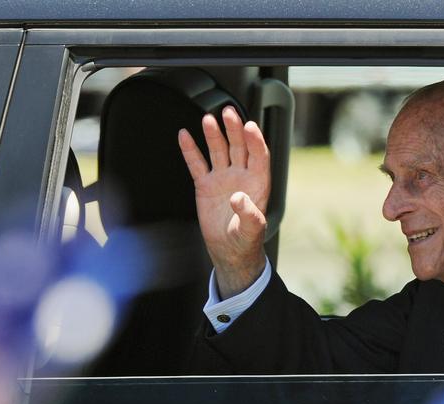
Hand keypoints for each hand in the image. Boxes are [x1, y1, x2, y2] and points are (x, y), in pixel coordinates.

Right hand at [179, 106, 269, 298]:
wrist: (229, 250)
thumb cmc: (245, 240)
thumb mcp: (252, 230)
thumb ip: (249, 214)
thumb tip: (239, 198)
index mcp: (257, 183)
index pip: (258, 156)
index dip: (255, 141)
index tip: (250, 127)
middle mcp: (241, 176)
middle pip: (239, 147)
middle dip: (234, 130)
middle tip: (229, 113)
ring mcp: (223, 178)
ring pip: (219, 150)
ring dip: (214, 135)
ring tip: (208, 119)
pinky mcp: (205, 185)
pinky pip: (197, 164)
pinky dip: (190, 150)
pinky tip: (184, 135)